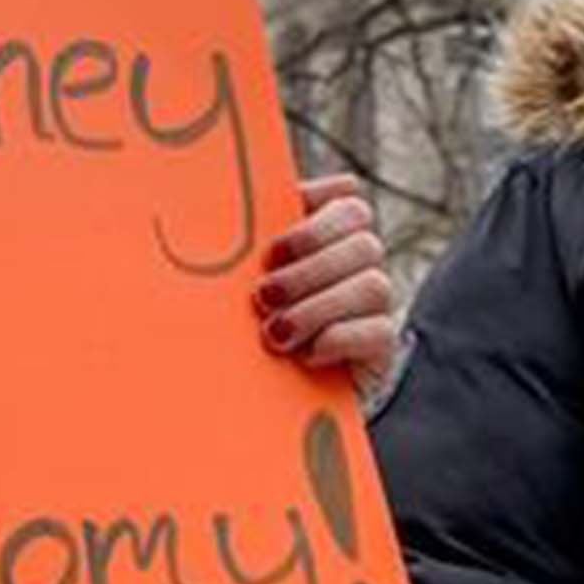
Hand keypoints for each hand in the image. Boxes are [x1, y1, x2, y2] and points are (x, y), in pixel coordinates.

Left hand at [253, 173, 393, 380]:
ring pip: (373, 285)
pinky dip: (337, 340)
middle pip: (363, 240)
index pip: (346, 198)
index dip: (317, 212)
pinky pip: (378, 331)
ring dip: (316, 308)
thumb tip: (203, 212)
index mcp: (326, 230)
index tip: (272, 248)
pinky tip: (304, 354)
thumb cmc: (242, 316)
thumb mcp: (237, 275)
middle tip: (263, 295)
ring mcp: (374, 300)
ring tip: (274, 333)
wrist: (261, 385)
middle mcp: (358, 259)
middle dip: (309, 268)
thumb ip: (239, 244)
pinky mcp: (380, 343)